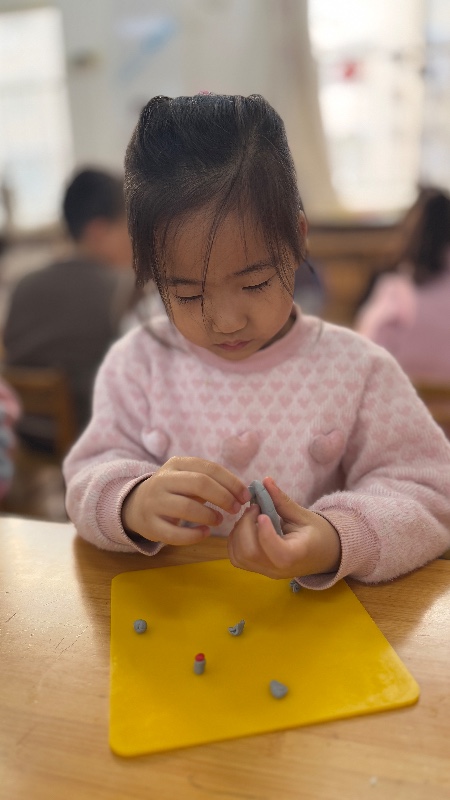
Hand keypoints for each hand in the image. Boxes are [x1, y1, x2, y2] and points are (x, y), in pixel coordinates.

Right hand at [121, 456, 249, 544]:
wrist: (137, 506)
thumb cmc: (174, 492)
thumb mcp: (188, 479)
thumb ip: (211, 482)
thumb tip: (242, 492)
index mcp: (176, 464)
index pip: (209, 468)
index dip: (231, 482)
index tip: (245, 496)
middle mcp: (163, 480)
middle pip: (199, 483)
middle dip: (223, 497)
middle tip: (235, 509)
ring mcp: (154, 502)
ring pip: (187, 507)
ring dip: (209, 515)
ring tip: (219, 521)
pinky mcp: (150, 525)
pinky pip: (175, 533)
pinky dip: (194, 535)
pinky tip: (204, 533)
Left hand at [227, 477, 340, 578]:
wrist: (321, 554)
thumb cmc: (316, 533)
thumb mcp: (303, 515)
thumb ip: (282, 501)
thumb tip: (265, 481)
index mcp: (296, 555)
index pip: (279, 554)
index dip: (266, 534)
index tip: (262, 514)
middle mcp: (277, 569)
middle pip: (250, 553)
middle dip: (246, 525)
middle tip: (255, 508)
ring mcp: (264, 571)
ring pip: (238, 556)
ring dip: (238, 531)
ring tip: (251, 516)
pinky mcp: (255, 569)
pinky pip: (236, 557)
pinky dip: (235, 538)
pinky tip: (247, 526)